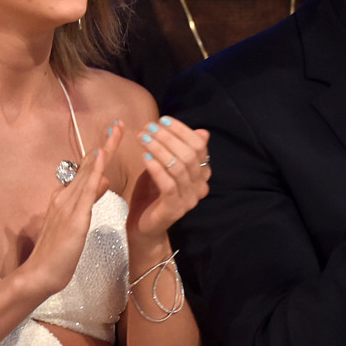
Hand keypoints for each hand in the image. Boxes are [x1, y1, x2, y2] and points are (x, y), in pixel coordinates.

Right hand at [22, 124, 121, 295]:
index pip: (86, 170)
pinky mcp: (74, 217)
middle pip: (88, 164)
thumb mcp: (77, 221)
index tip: (112, 134)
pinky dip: (95, 170)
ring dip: (103, 149)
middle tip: (119, 123)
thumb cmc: (58, 253)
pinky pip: (86, 189)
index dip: (100, 152)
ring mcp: (68, 204)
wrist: (40, 274)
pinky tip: (102, 156)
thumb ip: (88, 199)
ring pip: (88, 171)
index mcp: (65, 197)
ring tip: (116, 130)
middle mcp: (65, 195)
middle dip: (105, 143)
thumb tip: (103, 180)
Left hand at [127, 116, 210, 246]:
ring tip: (142, 138)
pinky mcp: (175, 209)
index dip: (181, 130)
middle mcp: (200, 186)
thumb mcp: (164, 166)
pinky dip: (156, 168)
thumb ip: (179, 150)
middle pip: (189, 155)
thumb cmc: (152, 192)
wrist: (143, 225)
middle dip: (167, 137)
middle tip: (149, 128)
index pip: (198, 146)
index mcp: (201, 174)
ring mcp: (189, 199)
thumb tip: (203, 131)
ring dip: (159, 149)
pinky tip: (144, 157)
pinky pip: (168, 185)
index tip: (162, 120)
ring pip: (179, 168)